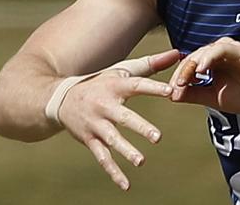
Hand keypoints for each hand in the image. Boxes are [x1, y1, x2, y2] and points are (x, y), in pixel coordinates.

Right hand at [58, 49, 178, 190]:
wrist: (61, 99)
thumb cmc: (102, 82)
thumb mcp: (123, 70)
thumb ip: (152, 64)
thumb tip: (178, 54)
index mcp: (116, 86)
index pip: (137, 85)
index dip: (153, 87)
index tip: (170, 91)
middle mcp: (104, 106)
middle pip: (123, 117)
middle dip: (140, 127)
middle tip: (158, 138)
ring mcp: (95, 125)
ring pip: (111, 140)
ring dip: (126, 151)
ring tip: (141, 161)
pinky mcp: (90, 140)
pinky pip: (102, 158)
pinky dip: (114, 172)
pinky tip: (127, 185)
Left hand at [169, 38, 239, 113]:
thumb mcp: (214, 97)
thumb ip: (195, 94)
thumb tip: (172, 96)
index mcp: (214, 62)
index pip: (190, 64)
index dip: (179, 76)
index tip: (171, 92)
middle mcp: (220, 53)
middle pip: (194, 57)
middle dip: (181, 72)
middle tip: (173, 88)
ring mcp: (230, 50)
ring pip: (204, 51)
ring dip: (191, 66)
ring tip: (183, 81)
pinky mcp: (239, 50)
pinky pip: (219, 49)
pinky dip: (208, 58)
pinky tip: (201, 72)